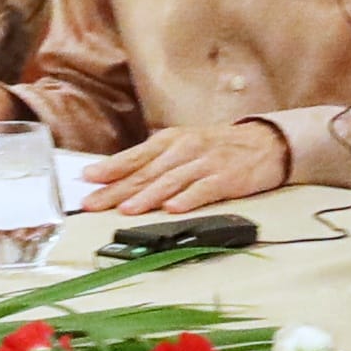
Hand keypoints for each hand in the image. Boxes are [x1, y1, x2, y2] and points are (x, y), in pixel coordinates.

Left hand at [89, 118, 288, 216]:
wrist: (264, 143)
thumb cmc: (216, 147)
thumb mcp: (182, 147)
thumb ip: (152, 163)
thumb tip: (117, 179)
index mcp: (170, 140)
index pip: (134, 156)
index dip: (109, 169)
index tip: (87, 180)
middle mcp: (184, 149)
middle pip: (146, 172)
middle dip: (117, 189)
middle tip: (94, 204)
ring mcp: (205, 163)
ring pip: (171, 181)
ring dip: (147, 196)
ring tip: (127, 210)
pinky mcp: (226, 177)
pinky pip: (204, 189)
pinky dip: (187, 199)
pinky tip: (173, 209)